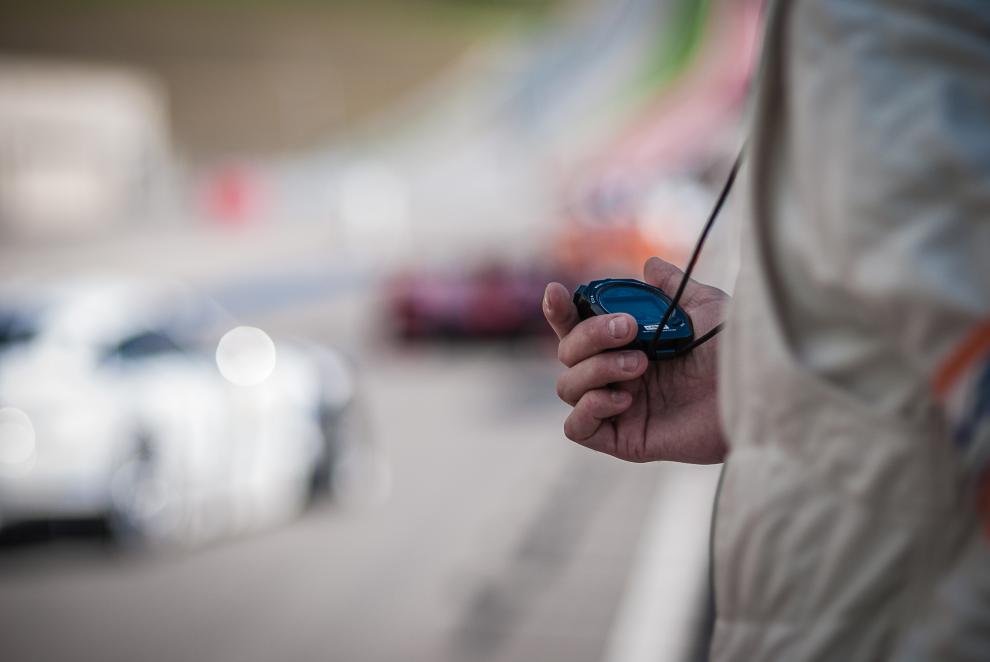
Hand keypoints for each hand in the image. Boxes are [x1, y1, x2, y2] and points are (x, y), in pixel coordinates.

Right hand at [544, 257, 727, 463]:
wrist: (757, 389)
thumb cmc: (735, 351)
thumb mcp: (704, 307)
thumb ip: (672, 288)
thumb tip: (650, 266)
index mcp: (626, 343)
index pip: (577, 328)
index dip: (559, 311)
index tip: (557, 292)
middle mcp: (615, 374)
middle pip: (566, 353)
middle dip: (590, 335)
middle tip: (629, 328)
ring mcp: (617, 407)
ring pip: (568, 386)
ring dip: (596, 369)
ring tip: (640, 365)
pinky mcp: (624, 439)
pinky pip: (578, 428)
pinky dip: (590, 408)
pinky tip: (624, 398)